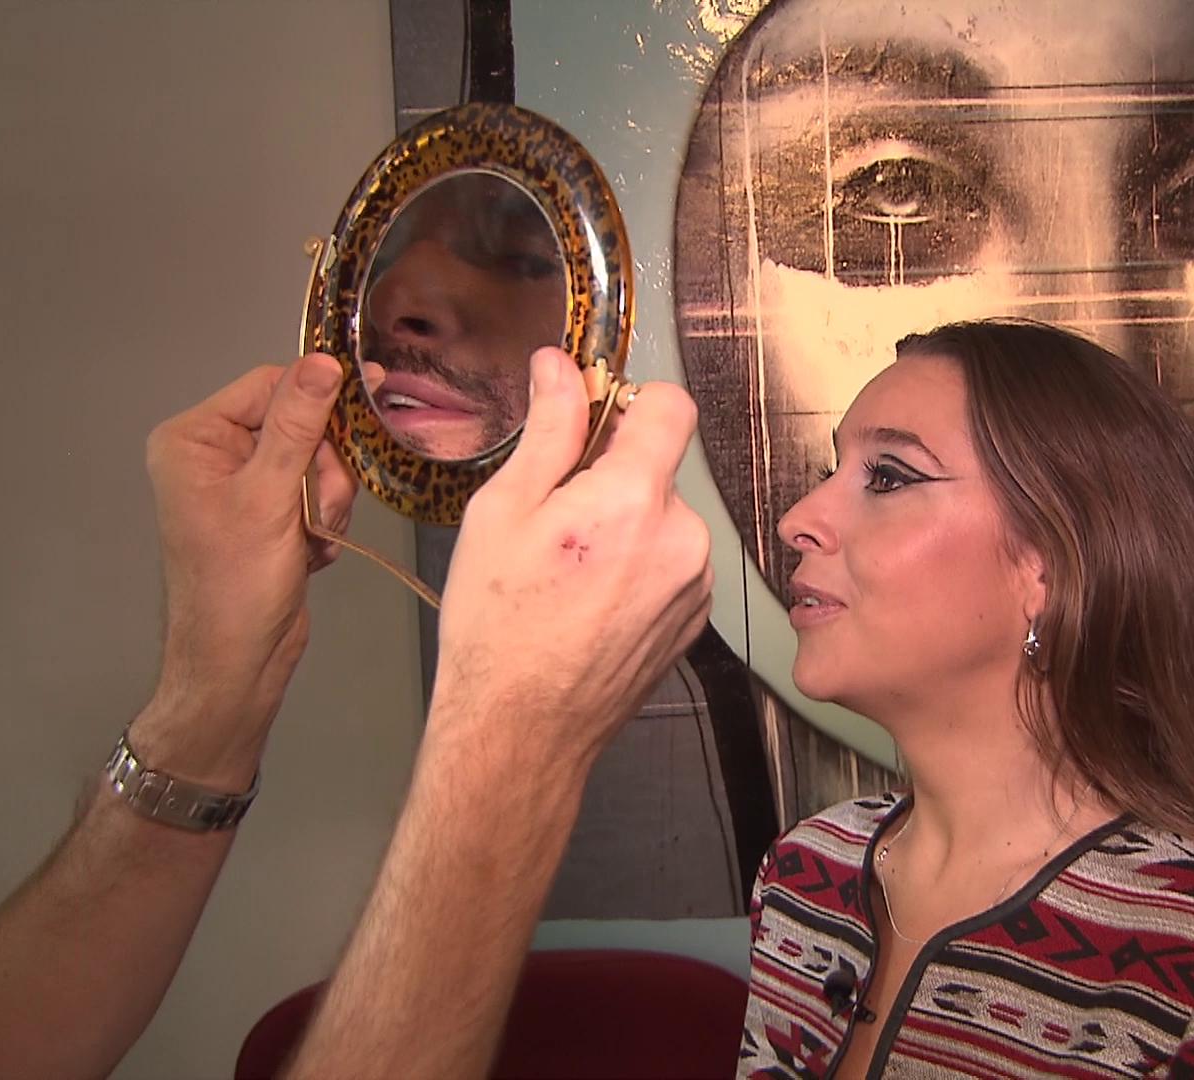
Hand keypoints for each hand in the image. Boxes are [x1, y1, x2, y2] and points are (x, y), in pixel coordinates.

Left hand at [137, 352, 356, 783]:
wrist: (237, 663)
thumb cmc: (239, 582)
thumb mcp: (270, 496)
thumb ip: (298, 424)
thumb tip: (324, 361)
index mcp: (193, 438)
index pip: (268, 385)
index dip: (318, 394)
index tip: (373, 394)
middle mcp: (212, 454)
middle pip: (298, 423)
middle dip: (322, 466)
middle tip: (320, 505)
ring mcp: (240, 486)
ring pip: (314, 460)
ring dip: (327, 498)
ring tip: (314, 536)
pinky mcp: (266, 515)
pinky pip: (314, 492)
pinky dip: (324, 520)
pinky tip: (312, 551)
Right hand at [430, 347, 712, 779]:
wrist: (522, 729)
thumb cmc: (499, 627)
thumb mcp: (504, 510)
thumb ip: (548, 431)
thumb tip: (560, 367)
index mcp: (634, 500)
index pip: (671, 406)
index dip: (630, 401)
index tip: (595, 421)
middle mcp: (682, 538)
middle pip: (660, 468)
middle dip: (613, 476)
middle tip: (555, 519)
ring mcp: (694, 583)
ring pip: (665, 518)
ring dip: (627, 525)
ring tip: (570, 571)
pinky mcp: (694, 619)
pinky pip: (672, 563)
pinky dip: (639, 566)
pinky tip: (591, 600)